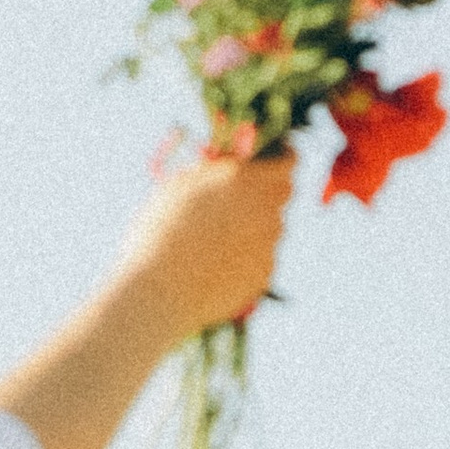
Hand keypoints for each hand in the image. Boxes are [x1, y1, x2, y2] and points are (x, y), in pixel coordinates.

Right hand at [117, 148, 292, 346]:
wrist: (160, 291)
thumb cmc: (160, 232)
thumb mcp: (180, 185)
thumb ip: (213, 169)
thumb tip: (226, 162)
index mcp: (247, 180)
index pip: (289, 160)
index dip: (281, 157)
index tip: (270, 159)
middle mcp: (267, 210)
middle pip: (283, 192)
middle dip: (266, 190)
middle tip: (238, 196)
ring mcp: (269, 244)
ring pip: (270, 226)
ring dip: (252, 224)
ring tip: (212, 238)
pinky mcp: (264, 274)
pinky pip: (260, 257)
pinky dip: (246, 256)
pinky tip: (214, 264)